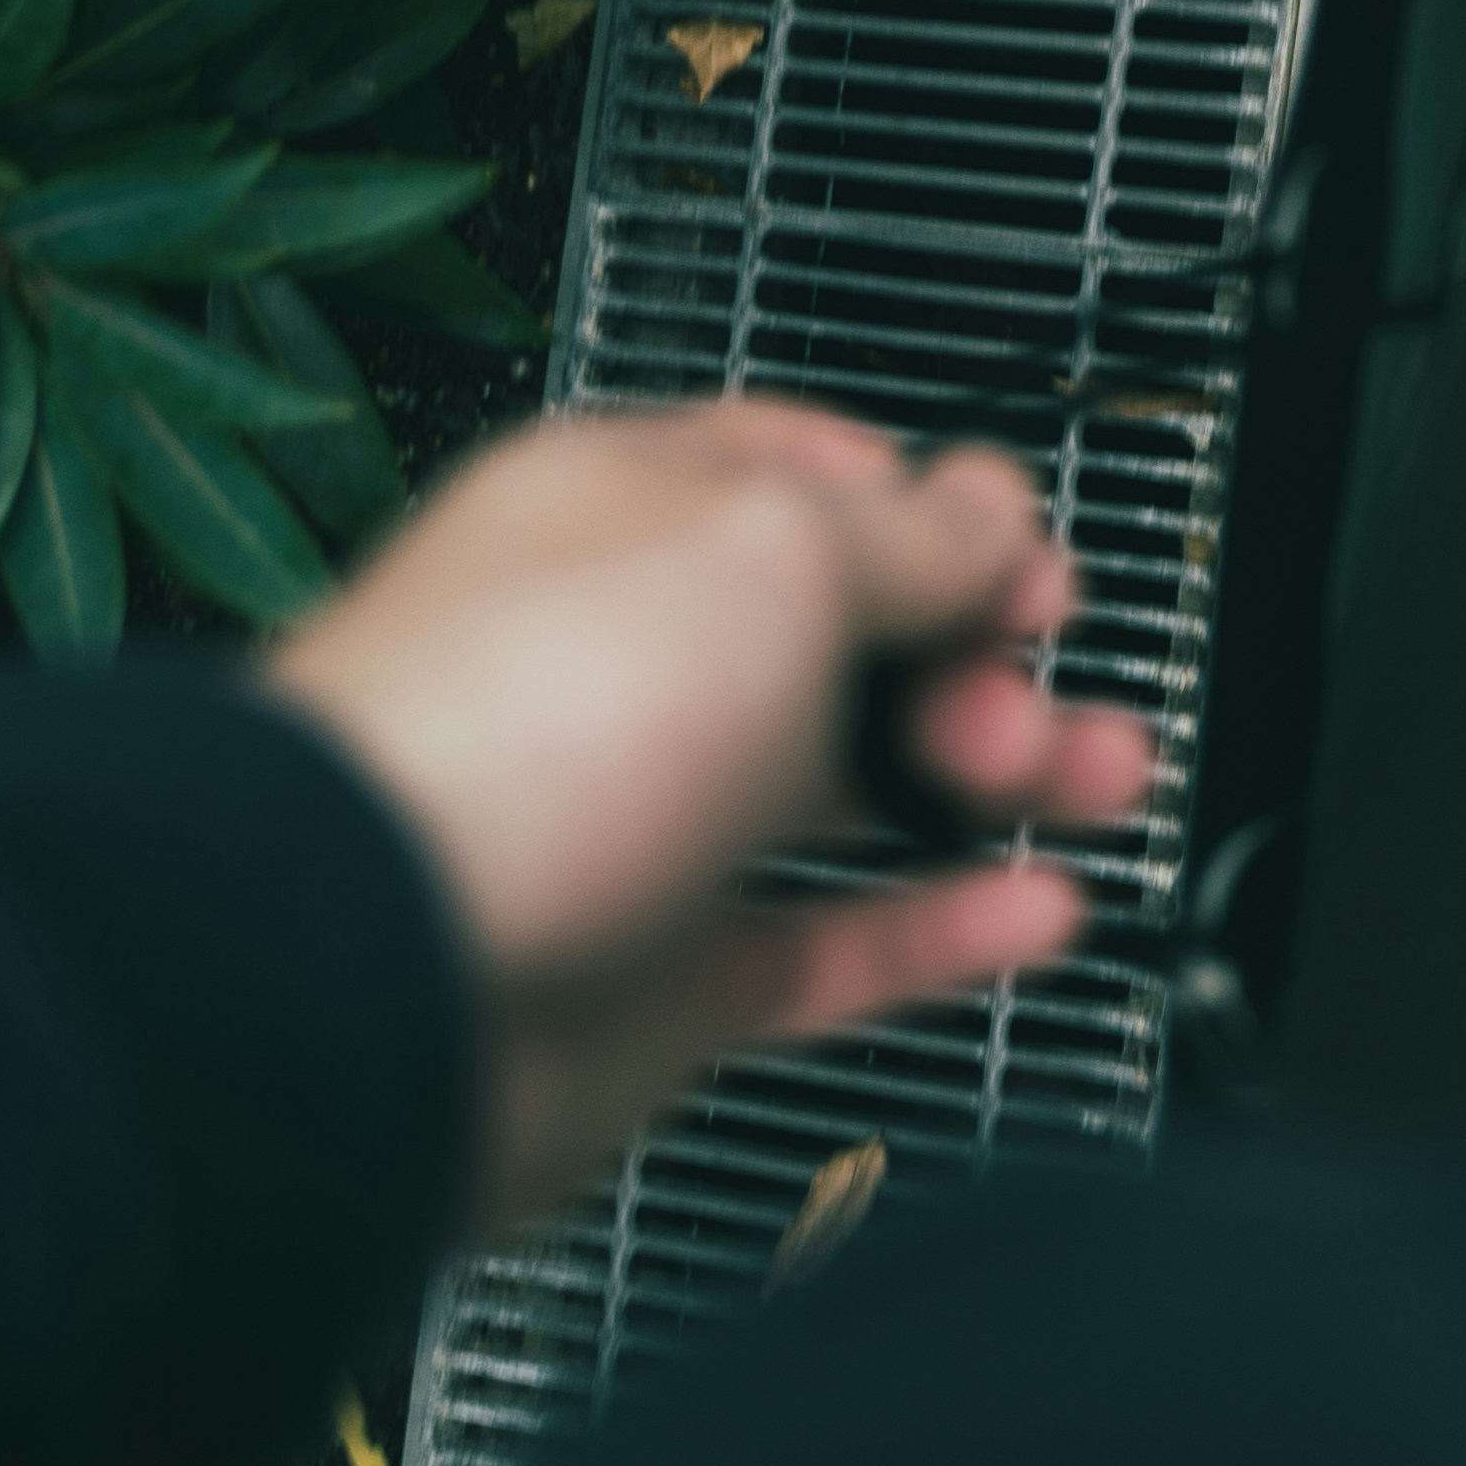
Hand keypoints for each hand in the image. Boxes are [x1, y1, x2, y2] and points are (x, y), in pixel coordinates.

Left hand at [265, 399, 1164, 1232]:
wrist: (368, 975)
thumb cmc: (515, 728)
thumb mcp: (771, 556)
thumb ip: (907, 536)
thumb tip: (989, 513)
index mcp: (625, 520)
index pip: (805, 486)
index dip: (934, 518)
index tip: (1027, 563)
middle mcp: (626, 664)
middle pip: (850, 644)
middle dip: (981, 658)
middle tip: (1042, 693)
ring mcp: (640, 827)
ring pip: (855, 793)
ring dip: (994, 784)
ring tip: (1097, 784)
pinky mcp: (657, 979)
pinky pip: (829, 944)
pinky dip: (942, 928)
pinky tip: (1033, 909)